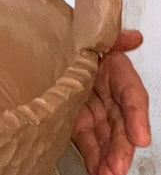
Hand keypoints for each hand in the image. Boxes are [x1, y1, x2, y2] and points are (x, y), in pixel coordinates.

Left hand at [73, 29, 150, 174]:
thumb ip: (113, 38)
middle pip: (122, 126)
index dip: (138, 118)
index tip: (141, 138)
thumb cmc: (78, 43)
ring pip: (108, 140)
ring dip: (108, 160)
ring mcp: (97, 113)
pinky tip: (95, 171)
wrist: (56, 49)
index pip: (133, 97)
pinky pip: (89, 143)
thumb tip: (134, 37)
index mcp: (118, 75)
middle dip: (121, 149)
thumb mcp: (94, 37)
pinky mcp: (80, 123)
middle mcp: (112, 98)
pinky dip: (93, 159)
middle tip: (118, 167)